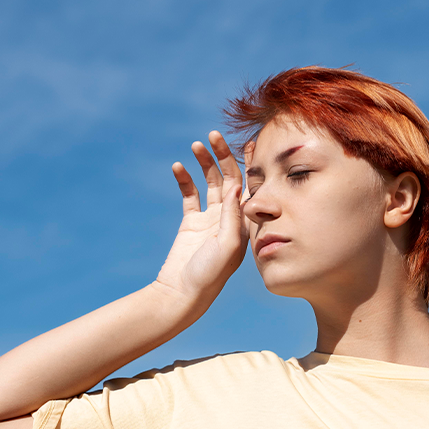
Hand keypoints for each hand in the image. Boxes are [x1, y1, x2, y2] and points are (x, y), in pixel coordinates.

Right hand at [155, 131, 249, 306]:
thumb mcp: (226, 245)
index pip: (250, 187)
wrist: (182, 293)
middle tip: (214, 135)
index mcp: (244, 223)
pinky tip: (178, 166)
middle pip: (229, 179)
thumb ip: (232, 216)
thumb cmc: (209, 275)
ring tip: (196, 145)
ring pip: (209, 183)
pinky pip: (189, 194)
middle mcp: (230, 218)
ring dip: (204, 163)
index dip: (250, 165)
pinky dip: (185, 179)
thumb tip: (237, 186)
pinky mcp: (191, 222)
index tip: (250, 141)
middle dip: (223, 156)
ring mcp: (210, 219)